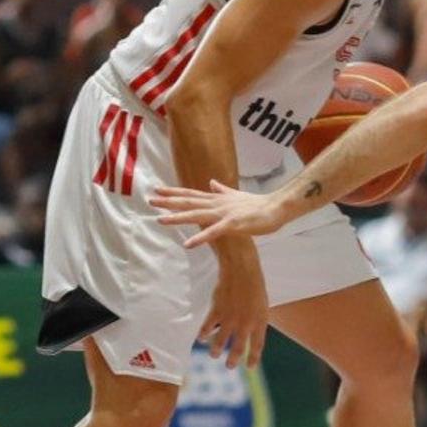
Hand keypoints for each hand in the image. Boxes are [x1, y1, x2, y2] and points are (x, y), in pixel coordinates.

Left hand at [152, 179, 290, 248]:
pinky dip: (200, 238)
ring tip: (160, 220)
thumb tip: (211, 182)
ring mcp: (224, 213)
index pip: (191, 194)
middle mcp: (217, 204)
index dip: (173, 193)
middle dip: (169, 202)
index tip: (157, 190)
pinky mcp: (233, 224)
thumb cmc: (258, 204)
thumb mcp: (236, 196)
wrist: (276, 207)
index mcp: (217, 198)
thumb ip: (222, 190)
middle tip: (150, 200)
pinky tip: (188, 244)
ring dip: (178, 218)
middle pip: (189, 202)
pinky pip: (213, 232)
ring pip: (197, 215)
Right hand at [200, 241, 267, 367]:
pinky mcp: (217, 311)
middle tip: (229, 366)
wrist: (242, 269)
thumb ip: (256, 321)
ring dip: (216, 350)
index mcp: (260, 322)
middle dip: (233, 360)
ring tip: (214, 355)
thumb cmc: (254, 286)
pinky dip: (204, 335)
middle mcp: (245, 323)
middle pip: (238, 348)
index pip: (257, 346)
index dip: (253, 358)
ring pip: (220, 342)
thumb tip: (250, 335)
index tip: (250, 367)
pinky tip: (202, 338)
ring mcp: (231, 319)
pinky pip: (208, 328)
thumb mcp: (261, 306)